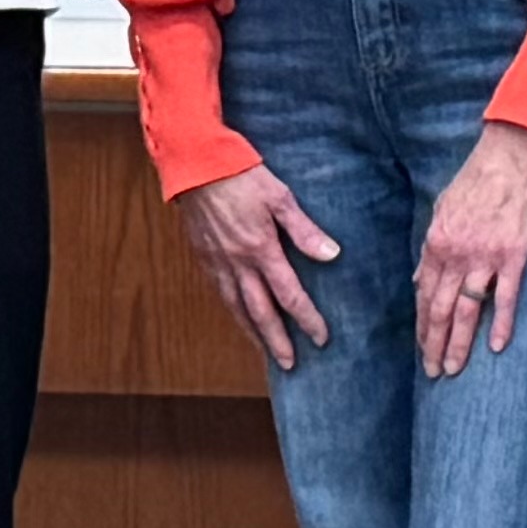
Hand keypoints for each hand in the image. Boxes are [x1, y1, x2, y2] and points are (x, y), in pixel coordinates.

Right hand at [179, 161, 343, 369]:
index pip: (289, 295)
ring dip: (253, 333)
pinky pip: (220, 293)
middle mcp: (238, 263)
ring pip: (236, 308)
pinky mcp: (203, 256)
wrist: (194, 163)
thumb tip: (332, 255)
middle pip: (260, 312)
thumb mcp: (279, 196)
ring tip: (265, 351)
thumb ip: (304, 230)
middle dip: (277, 340)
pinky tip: (240, 317)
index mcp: (260, 249)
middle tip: (290, 364)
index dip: (306, 319)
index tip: (321, 338)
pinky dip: (233, 312)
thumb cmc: (240, 174)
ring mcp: (217, 262)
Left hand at [414, 125, 526, 378]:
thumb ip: (431, 249)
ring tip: (453, 369)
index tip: (421, 348)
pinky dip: (501, 323)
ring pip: (466, 310)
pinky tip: (497, 347)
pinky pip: (505, 297)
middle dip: (433, 344)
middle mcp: (456, 255)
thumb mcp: (441, 211)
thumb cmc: (475, 181)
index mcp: (436, 244)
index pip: (424, 295)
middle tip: (432, 372)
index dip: (421, 325)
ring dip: (459, 344)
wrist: (510, 158)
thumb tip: (421, 279)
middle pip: (439, 309)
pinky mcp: (514, 256)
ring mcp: (485, 257)